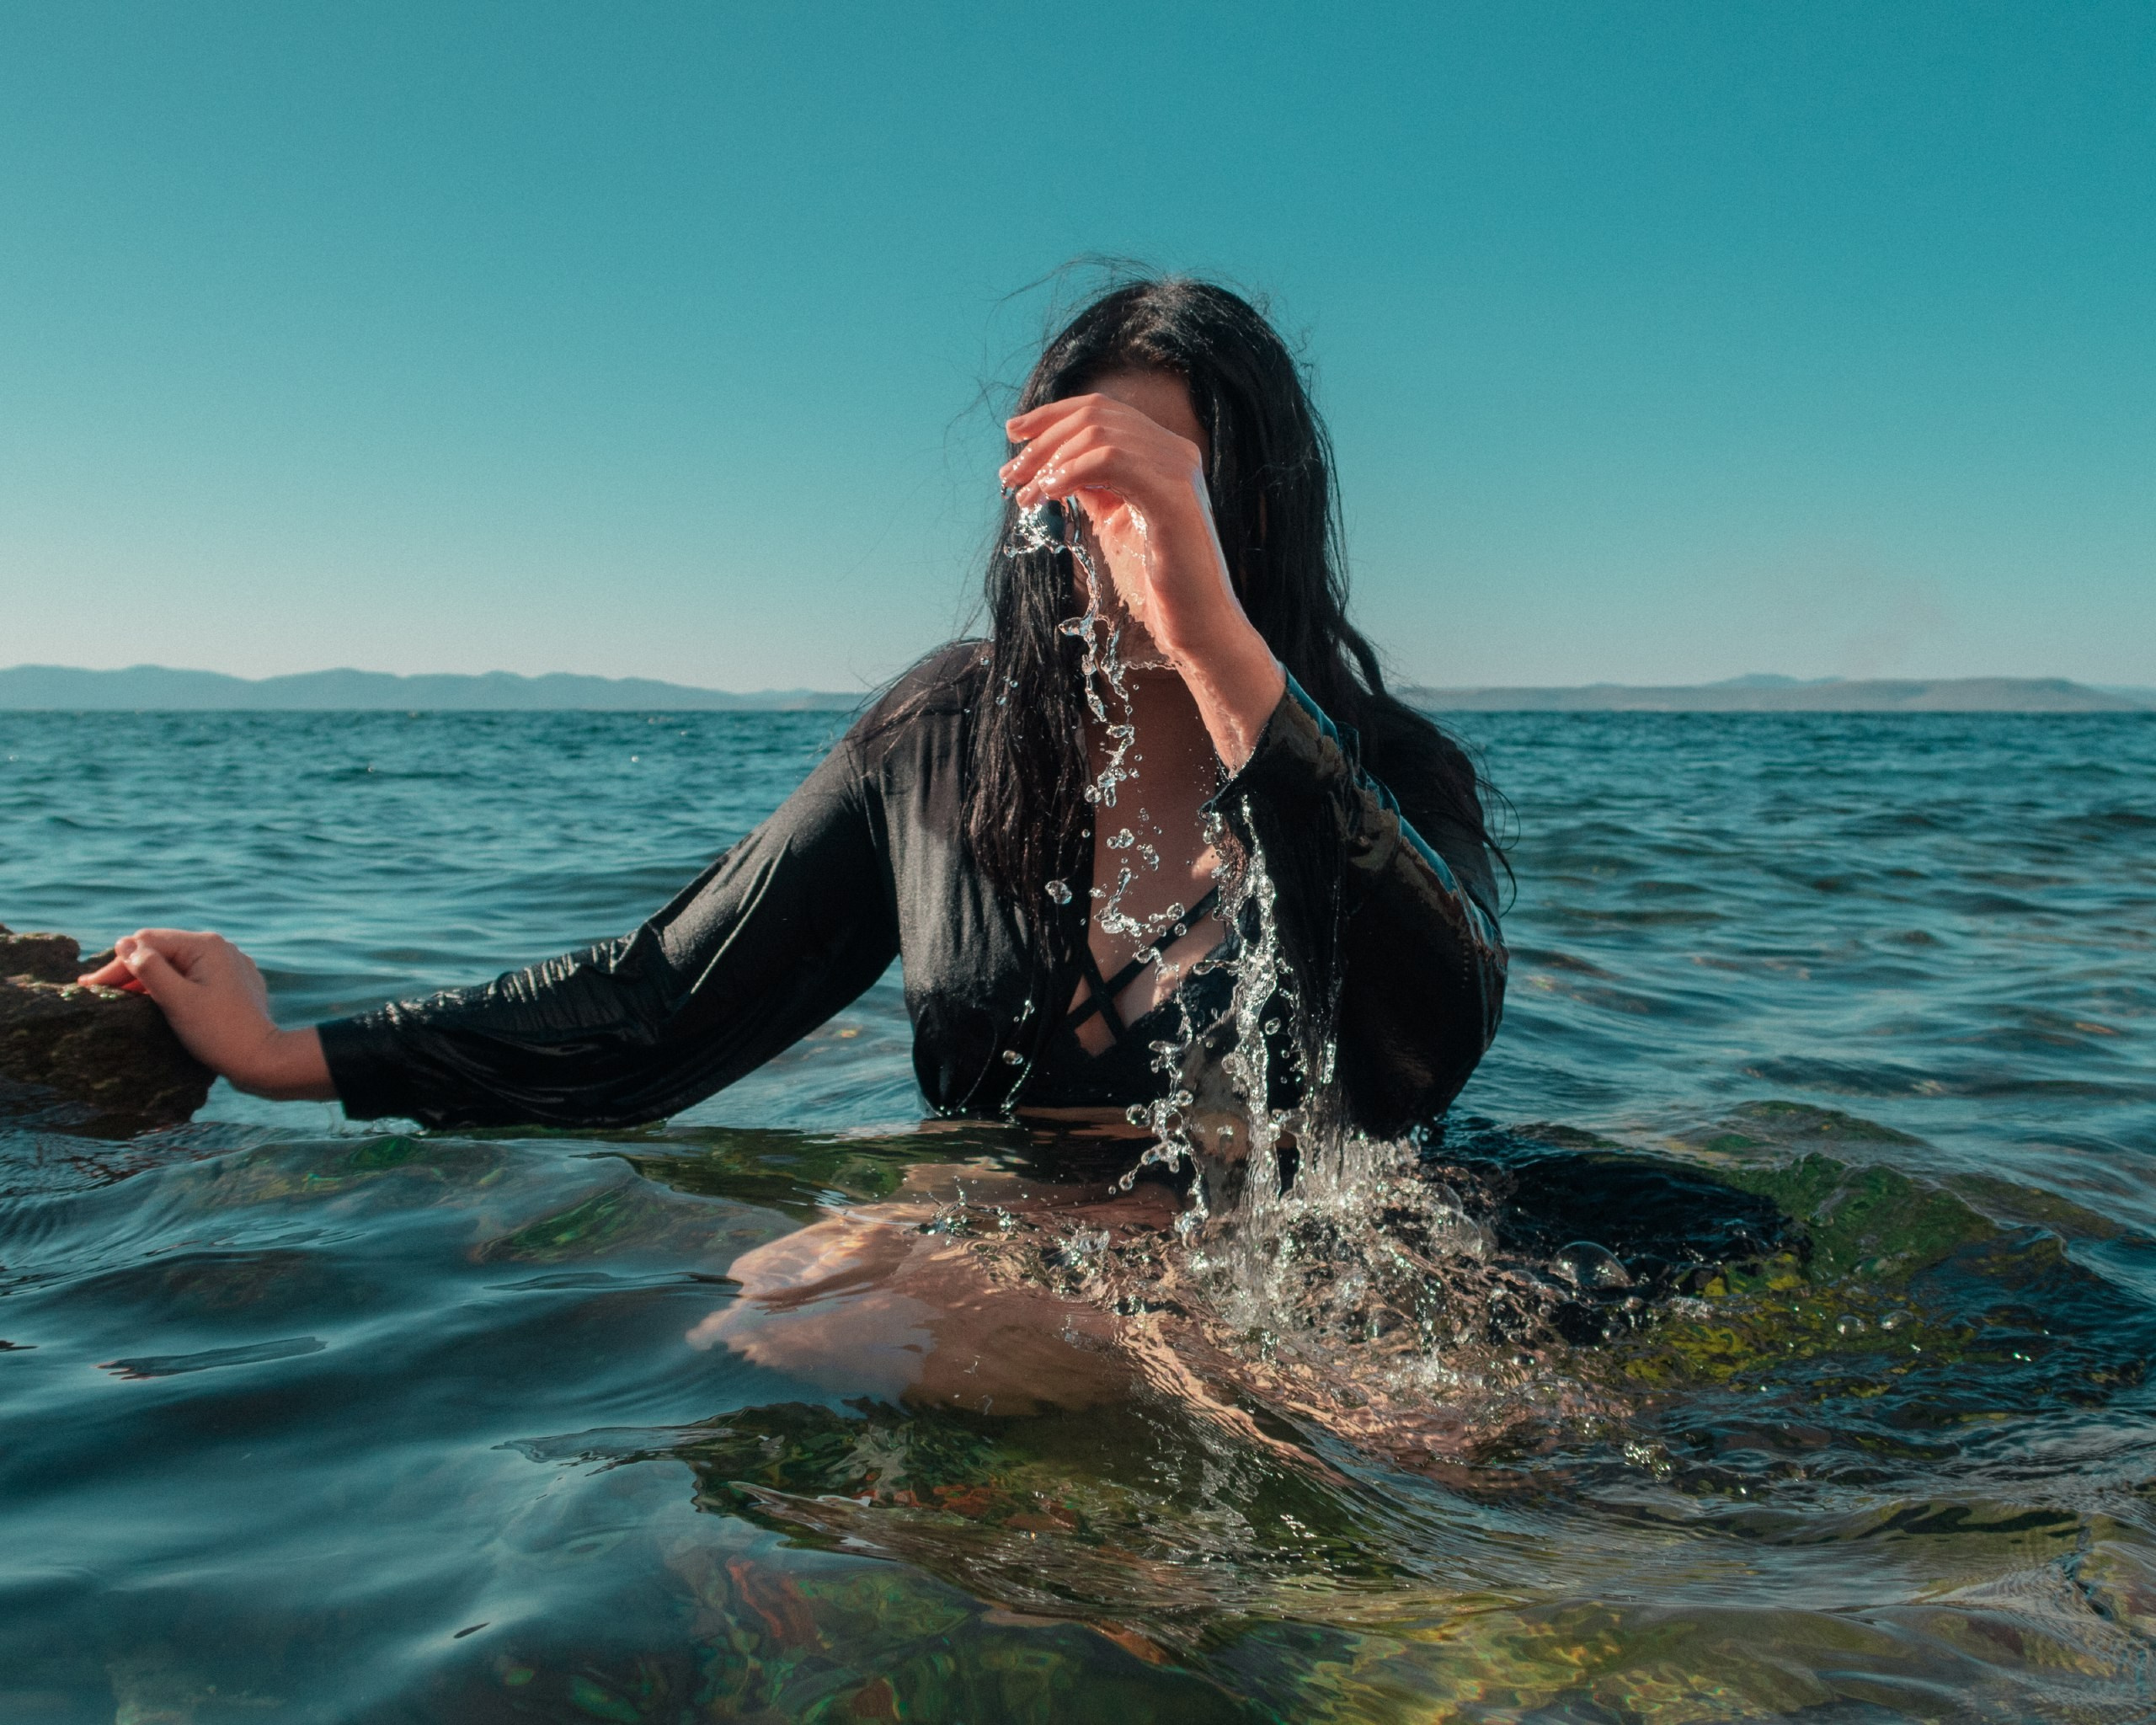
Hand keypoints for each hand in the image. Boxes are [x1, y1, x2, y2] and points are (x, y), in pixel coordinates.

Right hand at [78, 930, 334, 1100]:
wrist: (263, 1059)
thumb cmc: (218, 1032)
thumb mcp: (177, 999)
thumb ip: (149, 969)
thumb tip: (125, 944)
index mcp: (206, 945)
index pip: (148, 943)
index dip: (116, 963)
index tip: (90, 987)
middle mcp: (220, 948)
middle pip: (162, 951)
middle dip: (129, 969)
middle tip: (94, 989)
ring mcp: (228, 966)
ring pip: (176, 965)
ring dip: (146, 978)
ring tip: (116, 995)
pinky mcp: (231, 985)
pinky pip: (192, 978)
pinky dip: (168, 987)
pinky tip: (149, 1000)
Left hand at [1002, 390, 1283, 766]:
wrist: (1196, 627)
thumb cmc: (1157, 583)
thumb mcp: (1114, 522)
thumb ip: (1094, 488)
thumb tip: (1055, 463)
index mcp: (1164, 454)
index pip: (1103, 410)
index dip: (1052, 415)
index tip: (1013, 434)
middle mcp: (1175, 452)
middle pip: (1096, 414)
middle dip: (1042, 438)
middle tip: (1009, 475)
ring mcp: (1178, 470)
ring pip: (1100, 433)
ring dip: (1050, 459)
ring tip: (1026, 494)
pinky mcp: (1172, 496)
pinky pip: (1112, 460)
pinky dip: (1072, 470)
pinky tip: (1049, 493)